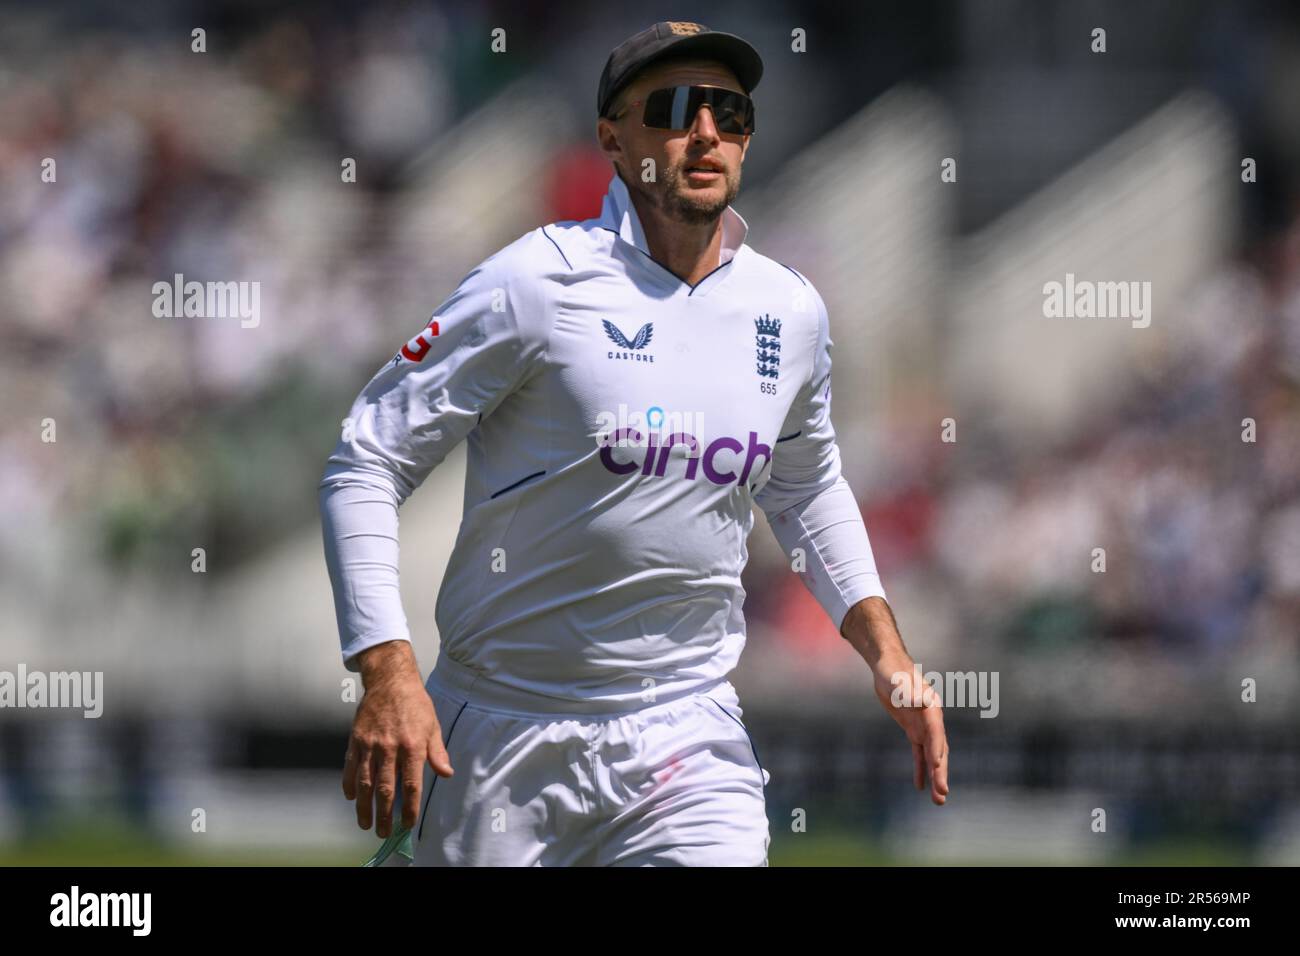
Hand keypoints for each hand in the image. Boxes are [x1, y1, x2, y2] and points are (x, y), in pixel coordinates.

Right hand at [342, 641, 453, 836]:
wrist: (390, 681)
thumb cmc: (415, 704)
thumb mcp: (433, 726)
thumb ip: (437, 752)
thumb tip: (446, 774)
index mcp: (412, 745)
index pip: (411, 784)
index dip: (409, 807)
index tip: (407, 824)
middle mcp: (390, 747)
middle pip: (385, 789)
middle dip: (384, 815)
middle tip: (383, 833)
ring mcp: (370, 744)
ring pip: (364, 782)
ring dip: (364, 806)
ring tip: (365, 823)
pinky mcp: (356, 740)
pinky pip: (350, 767)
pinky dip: (349, 784)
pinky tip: (351, 797)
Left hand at [841, 597, 949, 805]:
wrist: (887, 666)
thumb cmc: (892, 670)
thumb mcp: (897, 679)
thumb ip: (908, 691)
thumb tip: (920, 700)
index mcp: (931, 708)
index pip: (936, 733)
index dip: (937, 751)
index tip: (938, 769)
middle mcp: (931, 720)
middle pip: (939, 750)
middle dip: (941, 773)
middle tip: (943, 796)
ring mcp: (923, 726)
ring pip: (931, 756)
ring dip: (935, 776)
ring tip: (939, 801)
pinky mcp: (913, 730)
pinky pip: (918, 753)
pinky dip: (920, 769)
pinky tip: (921, 786)